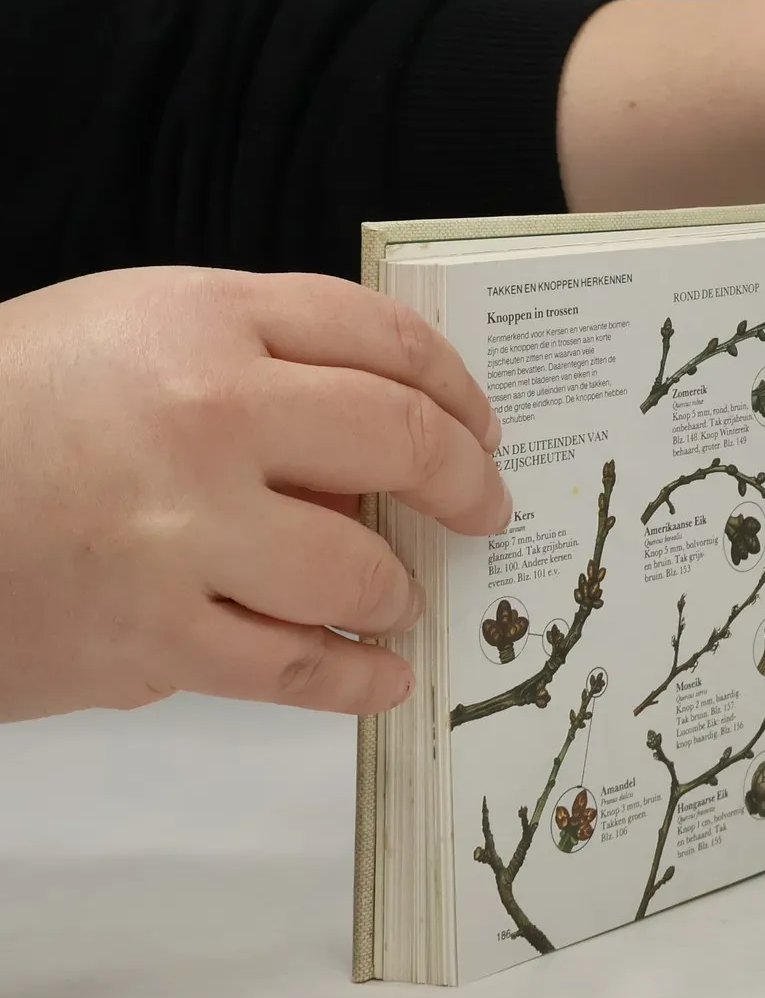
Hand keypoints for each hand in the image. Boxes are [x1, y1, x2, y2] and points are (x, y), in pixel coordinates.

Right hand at [0, 268, 508, 720]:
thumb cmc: (9, 404)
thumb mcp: (127, 329)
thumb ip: (253, 358)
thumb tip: (374, 432)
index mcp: (205, 319)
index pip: (381, 337)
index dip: (453, 383)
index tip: (479, 421)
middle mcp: (209, 415)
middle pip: (397, 440)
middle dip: (463, 480)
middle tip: (483, 505)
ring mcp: (182, 532)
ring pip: (356, 570)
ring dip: (397, 590)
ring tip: (401, 598)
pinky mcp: (150, 635)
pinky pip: (289, 669)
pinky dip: (351, 678)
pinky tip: (381, 678)